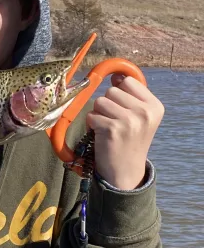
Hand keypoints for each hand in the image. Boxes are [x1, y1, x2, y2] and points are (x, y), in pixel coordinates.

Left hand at [86, 74, 163, 189]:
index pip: (128, 82)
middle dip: (107, 105)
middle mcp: (145, 112)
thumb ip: (130, 96)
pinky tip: (101, 135)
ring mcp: (129, 121)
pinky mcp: (112, 129)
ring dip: (98, 114)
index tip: (120, 107)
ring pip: (99, 101)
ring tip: (107, 128)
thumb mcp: (139, 117)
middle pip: (111, 91)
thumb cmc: (129, 140)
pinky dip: (92, 125)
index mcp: (154, 106)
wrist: (125, 171)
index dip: (119, 92)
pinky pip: (91, 115)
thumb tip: (115, 76)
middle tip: (114, 122)